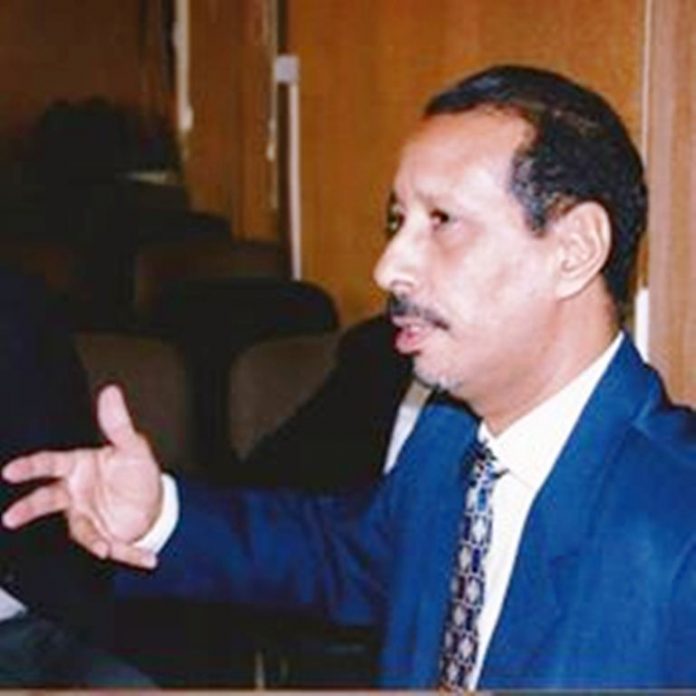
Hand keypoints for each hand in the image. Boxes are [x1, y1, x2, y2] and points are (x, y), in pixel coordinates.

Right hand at [2, 385, 161, 568]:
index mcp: (79, 467)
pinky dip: (131, 554)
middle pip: (48, 500)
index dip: (30, 467)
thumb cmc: (135, 472)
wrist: (152, 502)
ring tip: (104, 548)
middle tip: (11, 517)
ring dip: (92, 539)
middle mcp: (77, 493)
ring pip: (80, 530)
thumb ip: (118, 424)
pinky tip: (148, 559)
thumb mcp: (133, 447)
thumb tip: (111, 391)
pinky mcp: (105, 536)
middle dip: (29, 508)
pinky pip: (117, 547)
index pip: (51, 463)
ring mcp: (88, 517)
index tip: (10, 470)